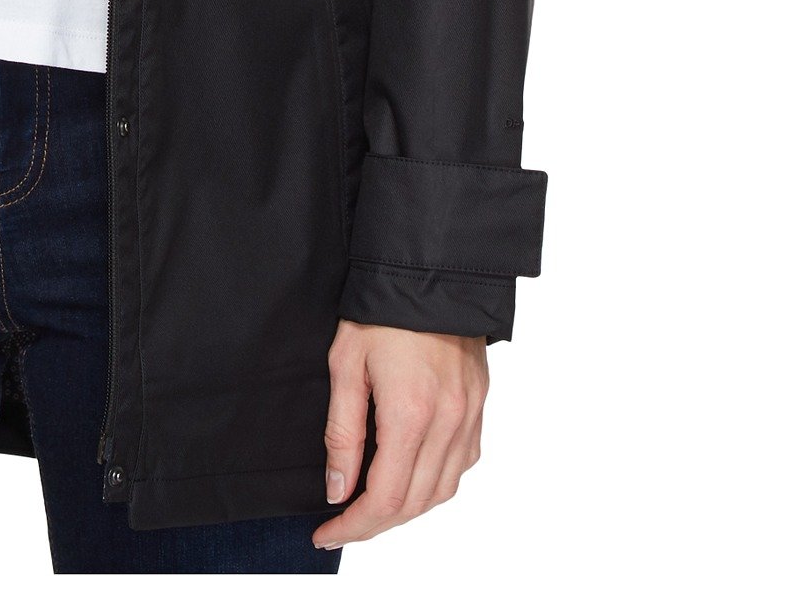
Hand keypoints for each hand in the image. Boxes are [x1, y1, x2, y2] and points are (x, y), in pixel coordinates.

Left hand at [314, 320, 486, 548]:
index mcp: (411, 414)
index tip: (326, 534)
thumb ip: (342, 433)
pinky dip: (435, 484)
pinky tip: (410, 477)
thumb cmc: (381, 311)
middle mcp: (448, 424)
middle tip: (341, 526)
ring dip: (407, 509)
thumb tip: (337, 489)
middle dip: (375, 524)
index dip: (354, 525)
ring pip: (442, 491)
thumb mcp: (345, 365)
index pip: (385, 498)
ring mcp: (470, 418)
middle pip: (414, 504)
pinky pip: (462, 465)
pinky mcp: (480, 408)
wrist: (430, 272)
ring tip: (371, 508)